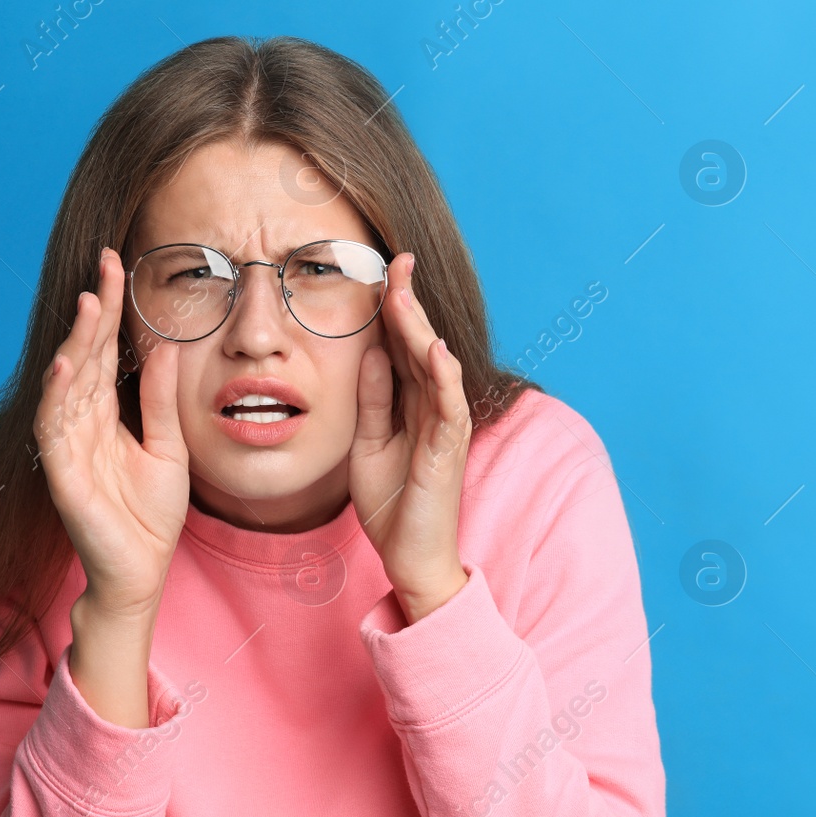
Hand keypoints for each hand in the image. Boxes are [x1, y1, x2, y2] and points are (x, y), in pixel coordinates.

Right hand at [34, 248, 190, 617]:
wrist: (142, 570)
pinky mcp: (62, 475)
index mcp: (105, 414)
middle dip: (93, 312)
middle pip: (83, 356)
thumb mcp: (168, 446)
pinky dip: (57, 396)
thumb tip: (162, 347)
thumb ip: (159, 399)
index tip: (117, 265)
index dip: (109, 310)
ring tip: (89, 304)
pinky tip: (66, 366)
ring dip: (75, 344)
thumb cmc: (150, 512)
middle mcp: (81, 423)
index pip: (103, 351)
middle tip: (104, 266)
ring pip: (66, 384)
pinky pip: (54, 430)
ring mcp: (68, 447)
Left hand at [348, 252, 471, 623]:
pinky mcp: (447, 450)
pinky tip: (434, 350)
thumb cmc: (393, 502)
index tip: (380, 268)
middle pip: (421, 343)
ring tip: (404, 294)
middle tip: (396, 260)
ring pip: (435, 366)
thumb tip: (368, 350)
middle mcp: (434, 406)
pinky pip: (447, 407)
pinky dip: (443, 376)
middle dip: (408, 302)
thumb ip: (373, 397)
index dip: (393, 307)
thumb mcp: (368, 440)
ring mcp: (445, 426)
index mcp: (413, 401)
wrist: (410, 556)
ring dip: (420, 329)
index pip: (404, 344)